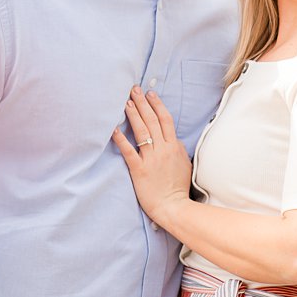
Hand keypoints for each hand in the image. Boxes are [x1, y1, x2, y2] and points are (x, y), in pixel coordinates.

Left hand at [112, 87, 191, 227]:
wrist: (174, 207)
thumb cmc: (177, 188)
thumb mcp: (184, 164)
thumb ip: (178, 149)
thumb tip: (173, 139)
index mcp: (174, 146)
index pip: (165, 120)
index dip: (157, 105)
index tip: (150, 94)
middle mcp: (163, 149)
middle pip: (153, 120)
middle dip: (143, 103)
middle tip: (134, 89)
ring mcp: (151, 159)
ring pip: (142, 131)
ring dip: (133, 115)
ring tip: (126, 102)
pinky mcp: (140, 170)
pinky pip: (129, 151)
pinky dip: (121, 139)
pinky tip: (113, 129)